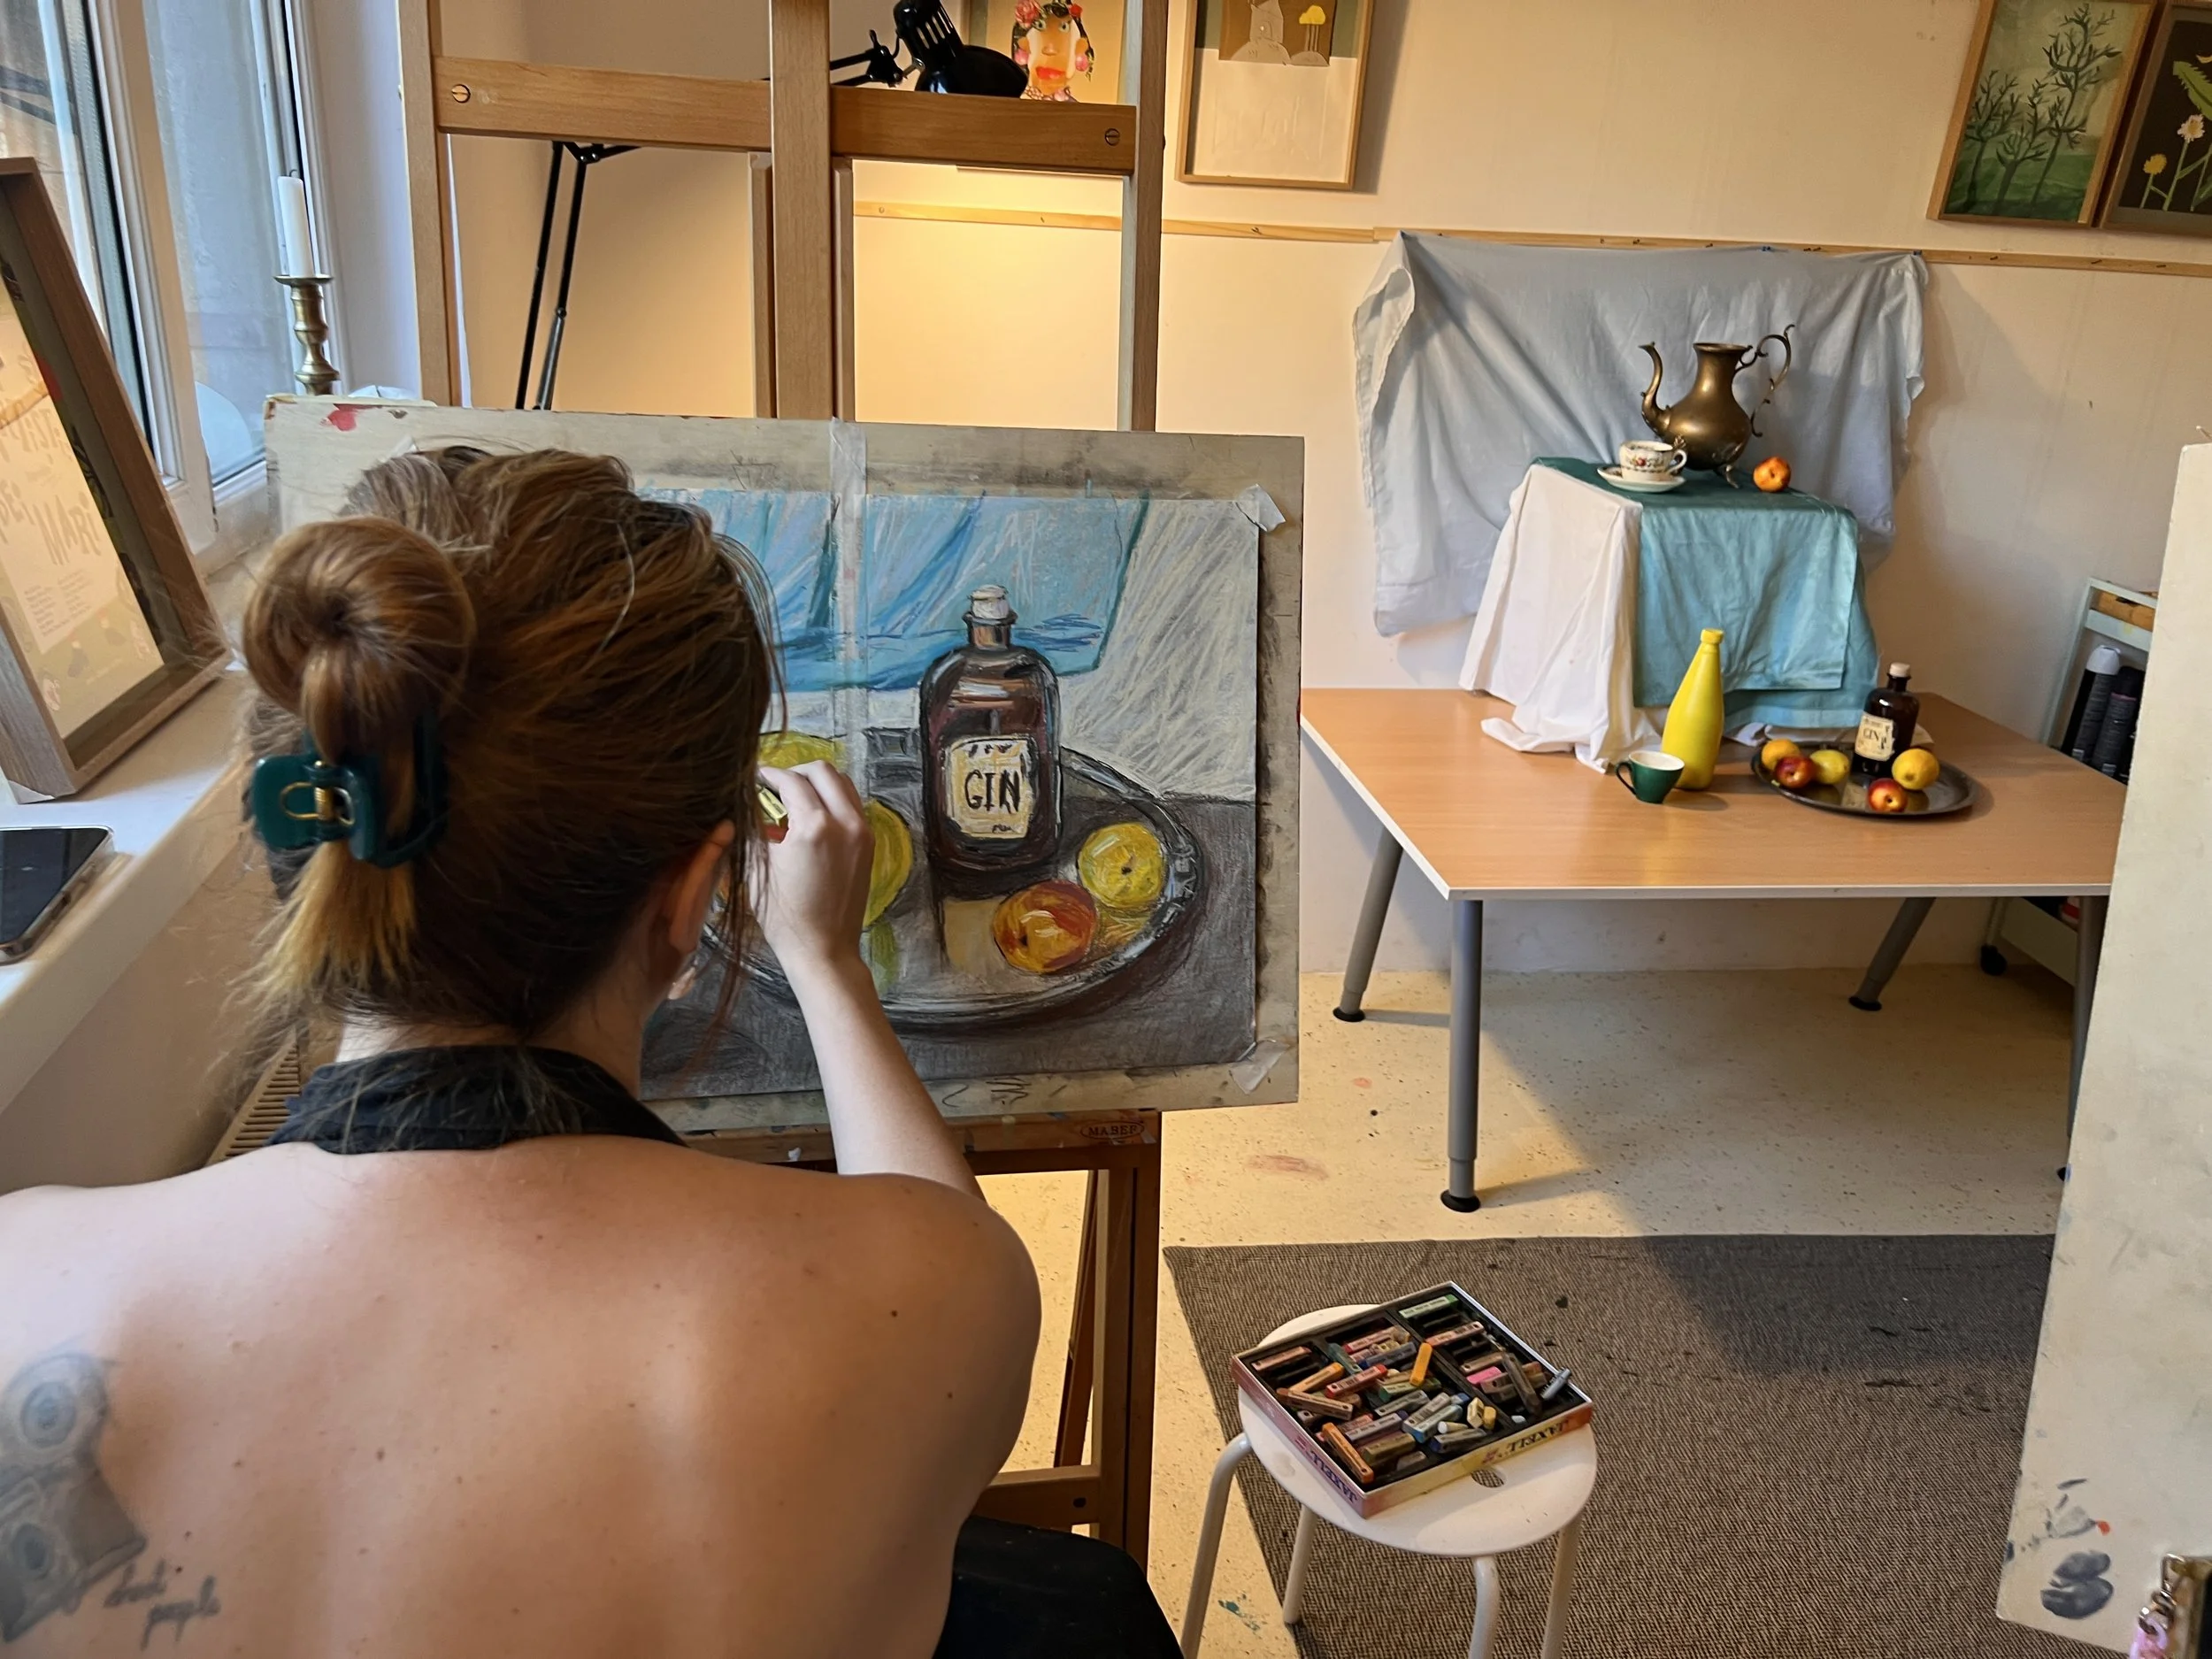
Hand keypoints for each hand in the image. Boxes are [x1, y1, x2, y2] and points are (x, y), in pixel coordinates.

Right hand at [753, 761, 874, 971]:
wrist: (823, 949)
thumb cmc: (784, 915)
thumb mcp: (757, 869)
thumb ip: (755, 828)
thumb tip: (749, 804)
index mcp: (815, 826)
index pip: (791, 782)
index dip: (769, 774)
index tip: (755, 777)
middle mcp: (845, 822)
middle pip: (823, 772)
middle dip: (796, 772)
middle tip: (775, 785)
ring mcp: (862, 832)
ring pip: (843, 785)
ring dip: (818, 783)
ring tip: (794, 799)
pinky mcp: (869, 845)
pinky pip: (852, 806)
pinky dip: (833, 801)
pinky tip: (811, 817)